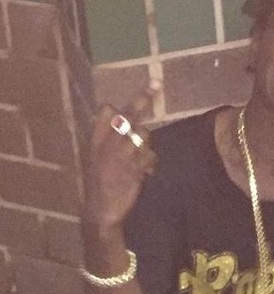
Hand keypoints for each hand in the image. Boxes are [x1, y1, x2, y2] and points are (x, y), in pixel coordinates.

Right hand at [81, 81, 161, 228]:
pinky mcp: (137, 168)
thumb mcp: (96, 160)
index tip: (122, 103)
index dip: (117, 109)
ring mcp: (124, 156)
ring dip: (146, 143)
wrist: (101, 211)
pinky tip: (145, 172)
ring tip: (139, 159)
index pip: (106, 113)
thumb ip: (106, 140)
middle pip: (128, 115)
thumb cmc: (99, 185)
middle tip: (157, 83)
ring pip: (144, 134)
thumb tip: (117, 120)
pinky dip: (150, 162)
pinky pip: (151, 155)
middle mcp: (110, 144)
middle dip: (143, 98)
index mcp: (96, 141)